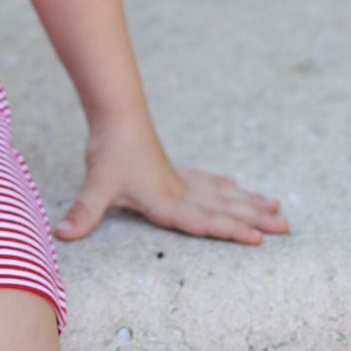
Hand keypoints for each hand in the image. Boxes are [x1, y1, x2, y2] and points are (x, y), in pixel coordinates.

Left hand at [53, 113, 290, 245]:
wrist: (116, 112)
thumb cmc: (109, 150)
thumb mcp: (97, 184)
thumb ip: (84, 212)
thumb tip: (62, 235)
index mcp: (166, 201)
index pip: (204, 222)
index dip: (231, 231)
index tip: (259, 238)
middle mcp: (179, 191)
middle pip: (224, 207)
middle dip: (254, 219)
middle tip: (287, 226)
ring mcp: (178, 179)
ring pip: (221, 193)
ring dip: (248, 201)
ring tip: (276, 207)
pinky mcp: (171, 168)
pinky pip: (205, 180)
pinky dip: (221, 185)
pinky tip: (234, 184)